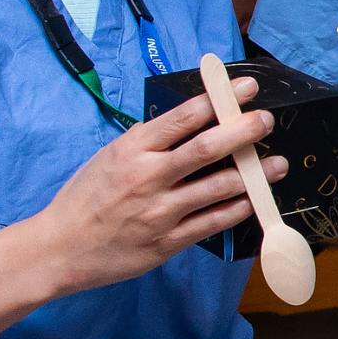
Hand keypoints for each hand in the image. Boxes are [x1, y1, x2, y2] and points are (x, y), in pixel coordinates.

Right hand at [18, 85, 287, 295]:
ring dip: (253, 175)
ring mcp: (160, 211)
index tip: (246, 88)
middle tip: (266, 121)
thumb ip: (145, 140)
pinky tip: (254, 199)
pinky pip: (212, 222)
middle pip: (206, 149)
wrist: (59, 249)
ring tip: (278, 164)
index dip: (219, 100)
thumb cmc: (85, 198)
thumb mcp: (108, 157)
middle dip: (242, 131)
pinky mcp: (168, 242)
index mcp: (132, 149)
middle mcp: (148, 177)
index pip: (183, 117)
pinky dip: (237, 208)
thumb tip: (185, 120)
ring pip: (218, 187)